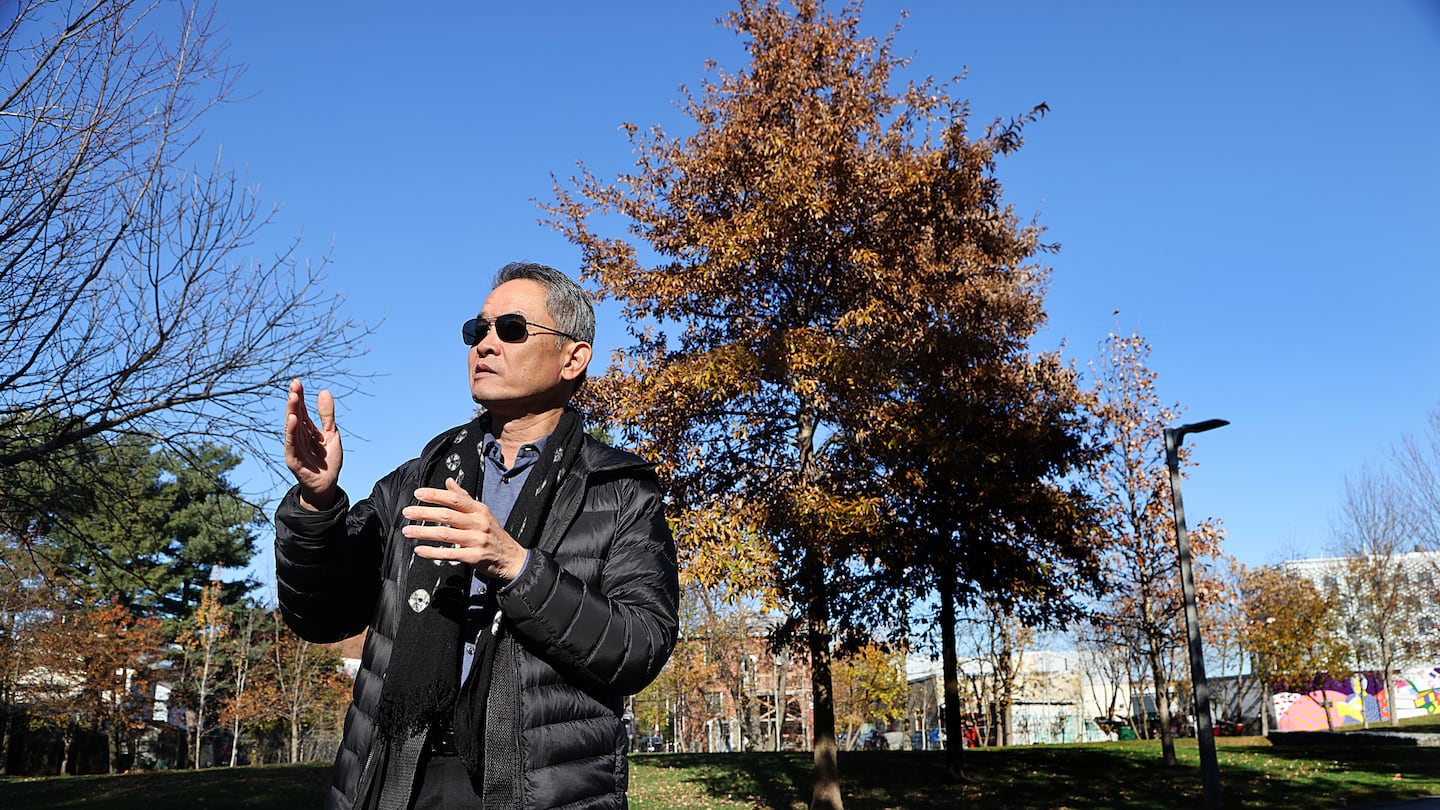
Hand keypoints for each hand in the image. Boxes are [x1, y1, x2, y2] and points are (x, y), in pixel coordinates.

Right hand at [283, 378, 341, 509]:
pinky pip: (291, 444)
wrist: (327, 485)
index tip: (297, 382)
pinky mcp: (294, 459)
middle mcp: (298, 437)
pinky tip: (292, 420)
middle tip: (294, 385)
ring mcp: (294, 448)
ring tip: (293, 398)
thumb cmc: (328, 460)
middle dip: (294, 401)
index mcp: (307, 430)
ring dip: (292, 412)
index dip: (300, 397)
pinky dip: (291, 432)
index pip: (302, 410)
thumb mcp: (332, 434)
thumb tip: (324, 391)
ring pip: (292, 428)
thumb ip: (327, 415)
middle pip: (295, 416)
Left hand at [402, 479, 527, 580]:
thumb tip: (449, 481)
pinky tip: (420, 550)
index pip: (455, 499)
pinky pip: (450, 554)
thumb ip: (464, 497)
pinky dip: (433, 552)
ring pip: (446, 534)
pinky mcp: (474, 557)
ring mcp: (477, 540)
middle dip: (424, 513)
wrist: (511, 558)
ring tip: (407, 531)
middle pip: (447, 515)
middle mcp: (479, 523)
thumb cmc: (493, 534)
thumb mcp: (483, 512)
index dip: (436, 495)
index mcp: (479, 510)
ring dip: (424, 532)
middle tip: (407, 512)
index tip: (419, 493)